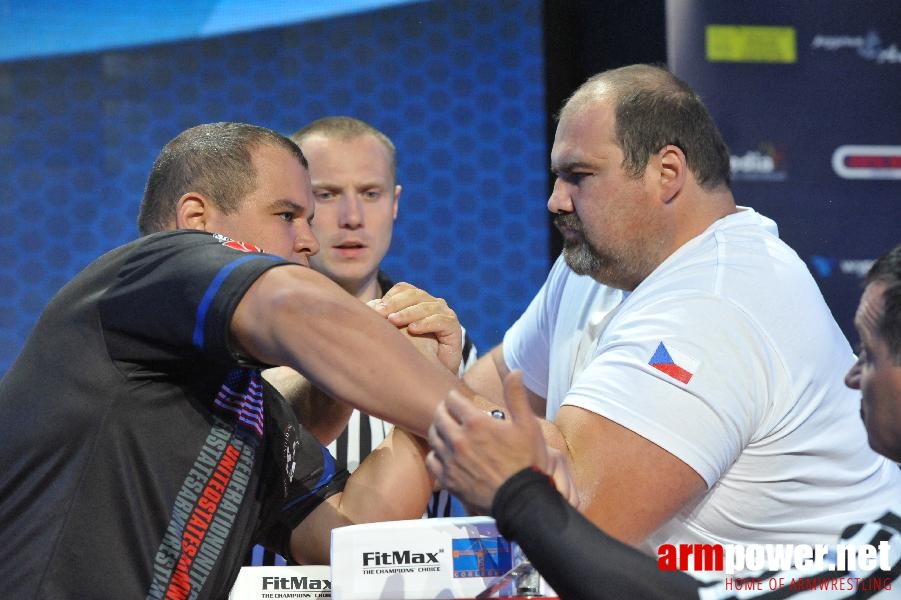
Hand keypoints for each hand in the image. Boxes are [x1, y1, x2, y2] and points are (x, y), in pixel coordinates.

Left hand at [369, 282, 462, 372]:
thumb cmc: (412, 352)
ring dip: (408, 312)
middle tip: (379, 313)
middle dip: (394, 303)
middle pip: (413, 294)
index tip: (372, 310)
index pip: (403, 289)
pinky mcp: (453, 327)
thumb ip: (384, 319)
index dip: (388, 297)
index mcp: (418, 300)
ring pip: (426, 306)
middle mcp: (432, 303)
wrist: (433, 374)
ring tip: (392, 320)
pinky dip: (426, 323)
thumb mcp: (395, 334)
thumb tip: (366, 308)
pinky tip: (413, 329)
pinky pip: (440, 320)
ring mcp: (444, 313)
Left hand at [426, 371, 552, 512]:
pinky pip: (432, 461)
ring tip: (443, 428)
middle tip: (447, 410)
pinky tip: (442, 453)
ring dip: (437, 429)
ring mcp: (451, 460)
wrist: (521, 500)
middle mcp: (459, 439)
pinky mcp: (448, 479)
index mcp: (476, 423)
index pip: (453, 401)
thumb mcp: (527, 425)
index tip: (456, 398)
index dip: (454, 397)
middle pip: (439, 416)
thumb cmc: (527, 462)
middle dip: (442, 410)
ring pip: (433, 436)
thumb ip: (516, 396)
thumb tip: (515, 371)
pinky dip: (435, 454)